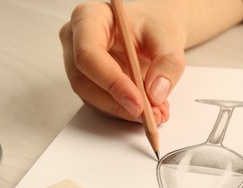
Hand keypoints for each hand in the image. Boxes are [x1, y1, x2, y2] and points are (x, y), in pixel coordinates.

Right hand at [59, 0, 187, 123]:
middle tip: (149, 114)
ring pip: (89, 96)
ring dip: (121, 110)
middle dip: (117, 103)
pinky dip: (121, 110)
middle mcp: (74, 40)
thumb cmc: (154, 24)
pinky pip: (98, 102)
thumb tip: (155, 93)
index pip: (88, 54)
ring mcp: (76, 62)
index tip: (138, 102)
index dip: (112, 82)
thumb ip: (167, 62)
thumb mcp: (168, 36)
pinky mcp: (86, 81)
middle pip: (83, 81)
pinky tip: (144, 109)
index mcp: (88, 18)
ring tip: (154, 112)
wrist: (152, 31)